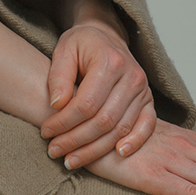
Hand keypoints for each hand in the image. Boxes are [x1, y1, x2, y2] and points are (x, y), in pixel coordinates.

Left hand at [39, 22, 156, 168]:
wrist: (106, 35)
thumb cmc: (82, 44)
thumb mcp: (64, 50)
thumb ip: (58, 76)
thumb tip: (56, 105)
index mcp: (109, 61)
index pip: (86, 103)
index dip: (64, 122)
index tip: (46, 132)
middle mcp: (131, 76)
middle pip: (103, 120)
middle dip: (76, 140)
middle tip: (55, 150)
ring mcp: (143, 90)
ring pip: (119, 129)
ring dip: (95, 149)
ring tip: (72, 159)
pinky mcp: (148, 100)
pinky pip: (146, 126)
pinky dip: (134, 142)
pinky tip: (117, 154)